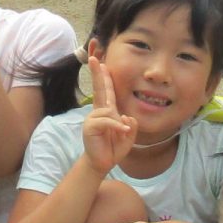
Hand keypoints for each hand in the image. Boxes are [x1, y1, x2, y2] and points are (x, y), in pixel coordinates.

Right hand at [81, 57, 136, 173]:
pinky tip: (122, 130)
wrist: (102, 163)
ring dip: (118, 123)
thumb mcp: (128, 136)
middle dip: (97, 74)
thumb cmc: (114, 148)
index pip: (107, 91)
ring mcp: (93, 118)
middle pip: (99, 90)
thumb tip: (127, 117)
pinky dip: (116, 125)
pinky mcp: (90, 127)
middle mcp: (99, 112)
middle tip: (93, 58)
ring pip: (109, 111)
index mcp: (108, 111)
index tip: (101, 62)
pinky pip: (107, 120)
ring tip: (123, 133)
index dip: (104, 77)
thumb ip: (131, 125)